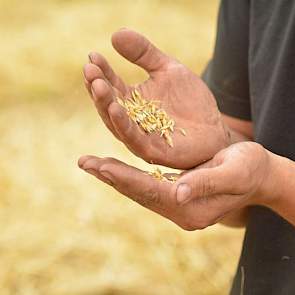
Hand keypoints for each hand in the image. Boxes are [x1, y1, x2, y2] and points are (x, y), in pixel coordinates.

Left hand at [78, 142, 271, 229]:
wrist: (258, 176)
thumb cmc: (250, 169)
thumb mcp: (234, 172)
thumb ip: (207, 184)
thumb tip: (179, 193)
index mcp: (192, 207)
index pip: (151, 191)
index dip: (125, 178)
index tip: (100, 165)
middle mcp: (180, 210)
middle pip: (139, 193)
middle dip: (111, 177)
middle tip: (85, 162)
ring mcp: (178, 206)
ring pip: (139, 190)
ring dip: (116, 176)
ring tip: (93, 163)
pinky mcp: (177, 197)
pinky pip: (147, 186)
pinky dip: (130, 176)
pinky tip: (116, 167)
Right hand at [83, 28, 229, 168]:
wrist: (215, 127)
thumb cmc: (191, 100)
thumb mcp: (168, 69)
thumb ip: (144, 54)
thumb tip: (115, 34)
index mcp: (133, 102)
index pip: (112, 86)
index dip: (102, 71)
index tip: (93, 55)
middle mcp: (132, 121)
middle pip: (108, 105)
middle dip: (98, 88)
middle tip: (90, 69)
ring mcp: (140, 137)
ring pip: (116, 123)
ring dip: (105, 105)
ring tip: (98, 85)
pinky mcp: (153, 151)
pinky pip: (134, 140)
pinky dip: (123, 125)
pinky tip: (115, 108)